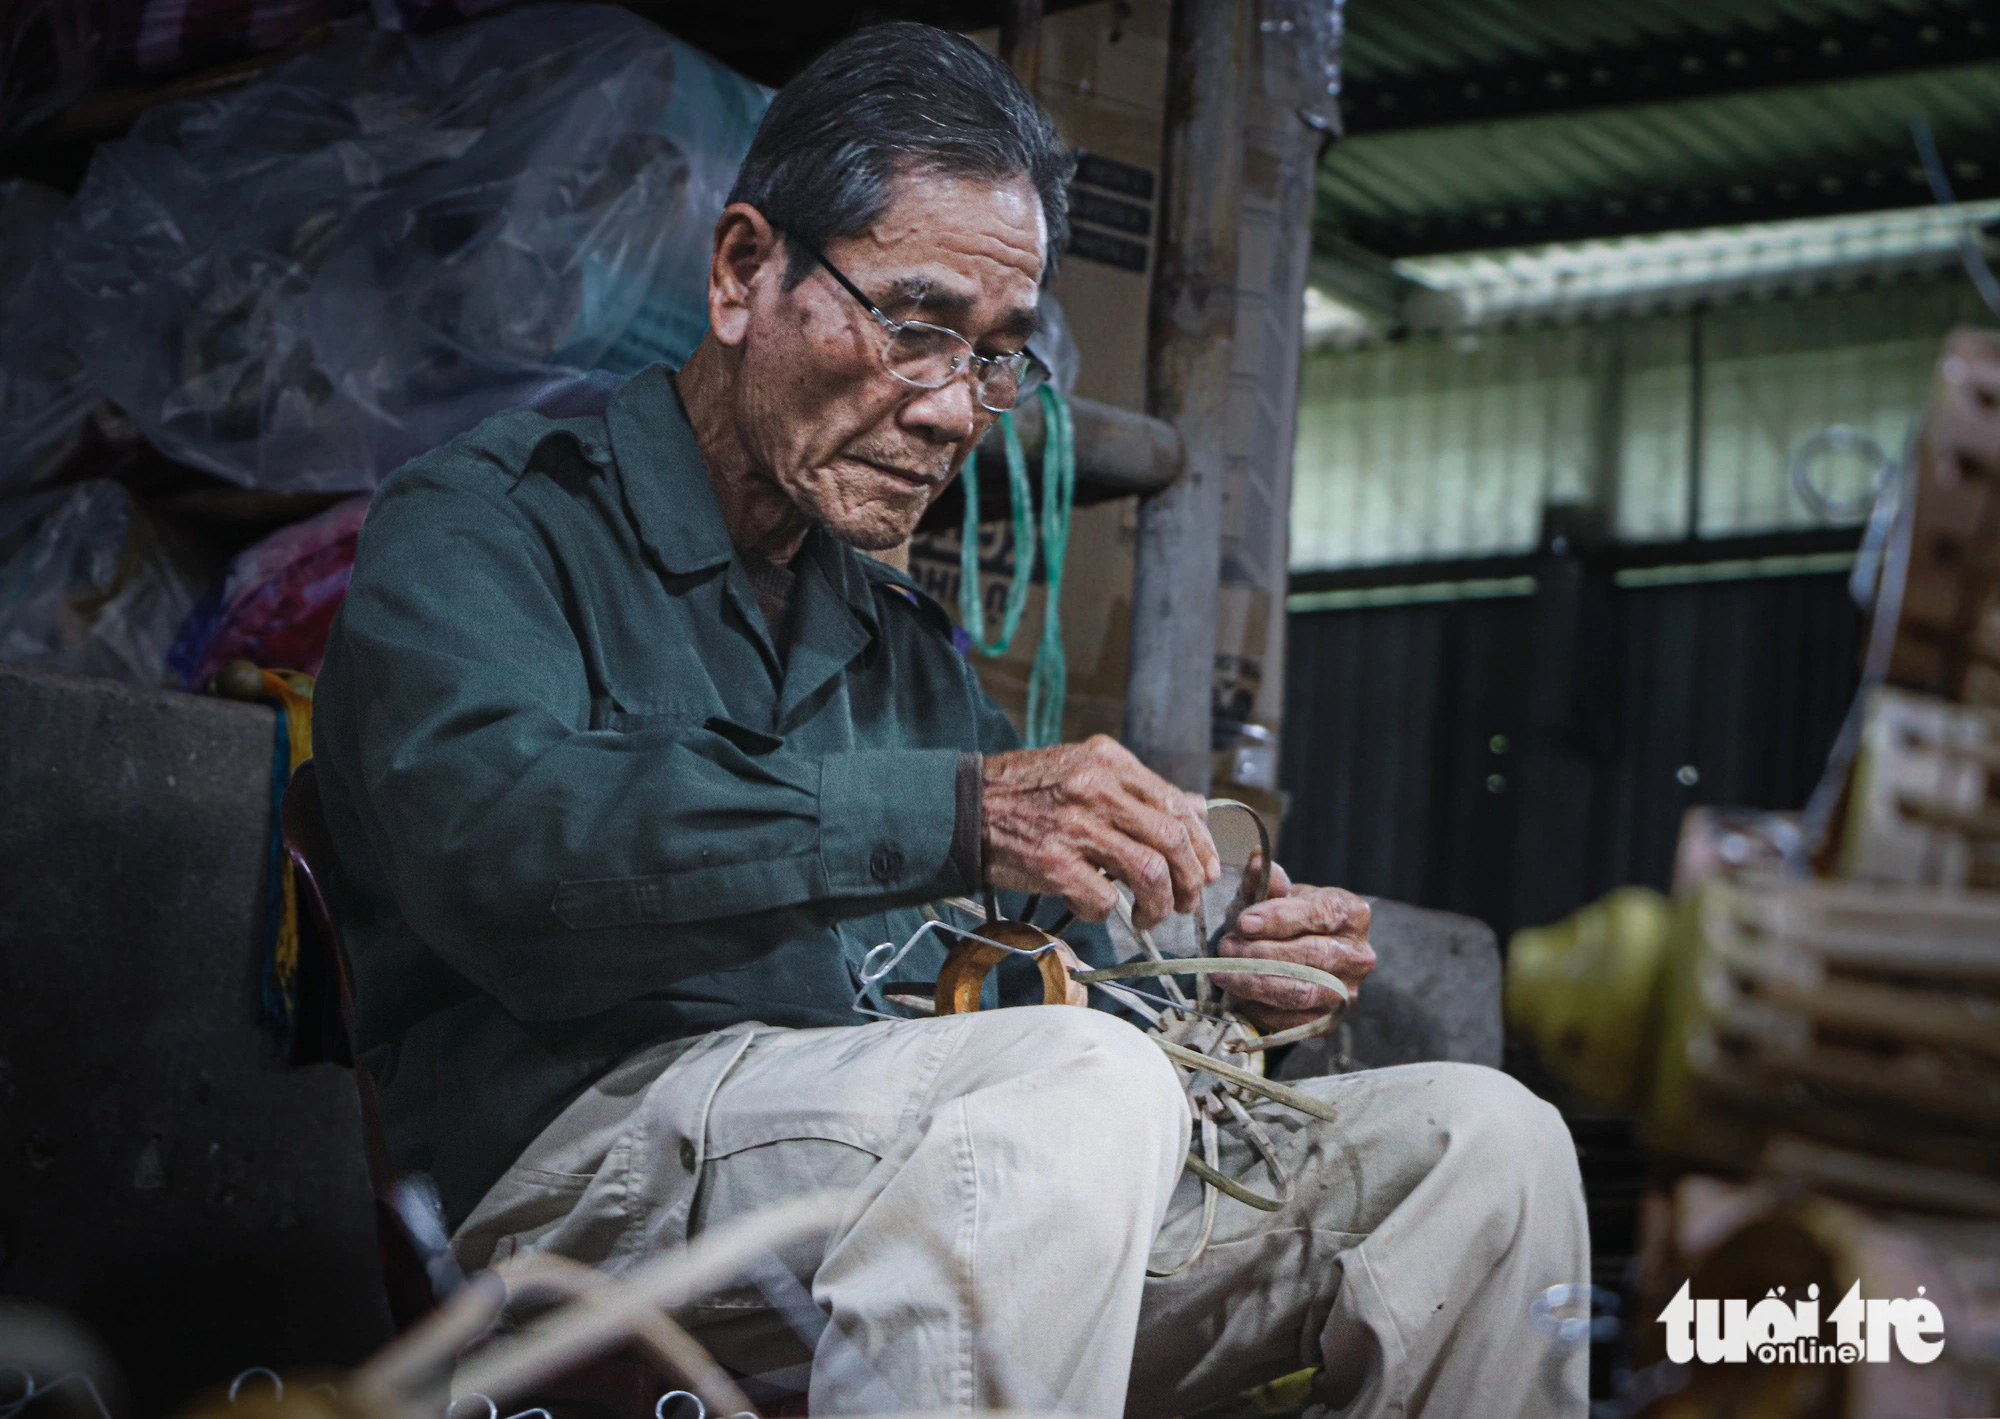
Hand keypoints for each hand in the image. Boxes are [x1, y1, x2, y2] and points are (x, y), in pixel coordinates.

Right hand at [983, 735, 1219, 928]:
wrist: (962, 807)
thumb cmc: (1024, 792)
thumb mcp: (1084, 771)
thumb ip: (1138, 790)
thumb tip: (1195, 808)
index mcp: (1108, 761)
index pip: (1176, 804)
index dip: (1201, 844)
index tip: (1207, 869)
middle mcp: (1096, 788)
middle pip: (1171, 839)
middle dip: (1190, 878)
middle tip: (1187, 900)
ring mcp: (1074, 826)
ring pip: (1149, 872)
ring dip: (1159, 903)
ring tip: (1151, 915)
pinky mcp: (1052, 863)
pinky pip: (1103, 899)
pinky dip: (1108, 913)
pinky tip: (1098, 910)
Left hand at [1213, 861, 1373, 1033]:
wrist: (1291, 956)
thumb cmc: (1282, 918)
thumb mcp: (1272, 894)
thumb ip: (1265, 880)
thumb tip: (1256, 861)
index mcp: (1352, 913)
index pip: (1321, 914)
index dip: (1281, 919)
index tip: (1244, 922)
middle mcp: (1359, 955)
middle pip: (1311, 956)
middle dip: (1261, 953)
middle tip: (1225, 948)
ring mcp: (1346, 992)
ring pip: (1300, 991)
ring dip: (1255, 982)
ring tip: (1222, 972)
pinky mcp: (1327, 1022)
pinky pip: (1291, 1020)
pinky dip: (1259, 1007)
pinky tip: (1236, 994)